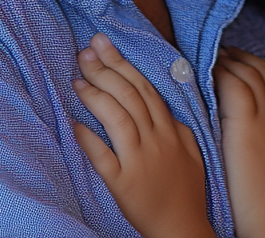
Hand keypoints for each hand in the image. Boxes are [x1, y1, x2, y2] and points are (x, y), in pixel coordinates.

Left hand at [72, 33, 215, 237]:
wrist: (182, 227)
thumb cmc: (186, 189)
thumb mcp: (190, 150)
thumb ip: (175, 125)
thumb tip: (158, 105)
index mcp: (170, 129)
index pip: (144, 87)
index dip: (122, 63)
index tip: (103, 45)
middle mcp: (155, 140)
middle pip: (128, 96)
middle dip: (104, 70)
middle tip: (84, 52)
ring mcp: (139, 161)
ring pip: (117, 119)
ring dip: (95, 96)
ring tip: (77, 80)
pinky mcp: (123, 184)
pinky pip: (103, 158)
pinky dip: (88, 140)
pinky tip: (74, 124)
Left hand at [215, 47, 264, 237]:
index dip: (263, 82)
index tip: (247, 76)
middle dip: (247, 62)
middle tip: (228, 55)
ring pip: (251, 72)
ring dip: (232, 61)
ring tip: (216, 56)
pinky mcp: (249, 122)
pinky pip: (233, 83)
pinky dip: (221, 72)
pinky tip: (208, 70)